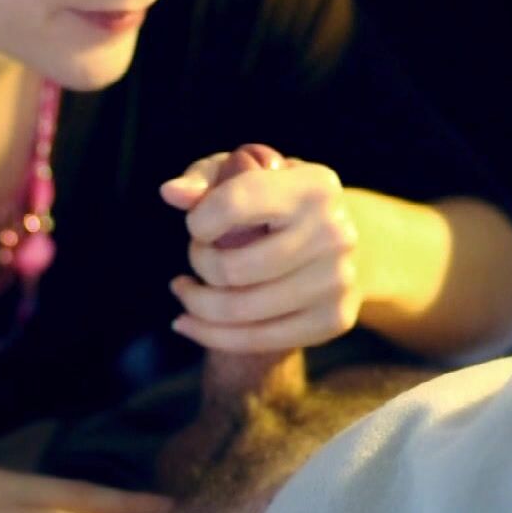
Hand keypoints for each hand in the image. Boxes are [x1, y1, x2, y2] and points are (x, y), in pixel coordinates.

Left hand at [159, 147, 361, 352]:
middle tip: (200, 253)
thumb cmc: (278, 199)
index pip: (235, 204)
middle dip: (199, 262)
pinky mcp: (334, 319)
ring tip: (188, 288)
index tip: (198, 224)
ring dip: (198, 301)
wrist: (340, 239)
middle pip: (232, 268)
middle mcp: (334, 232)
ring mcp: (338, 280)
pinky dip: (210, 334)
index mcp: (314, 186)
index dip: (200, 220)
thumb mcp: (244, 172)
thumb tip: (171, 192)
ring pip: (239, 310)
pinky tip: (190, 320)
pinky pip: (256, 340)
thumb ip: (204, 177)